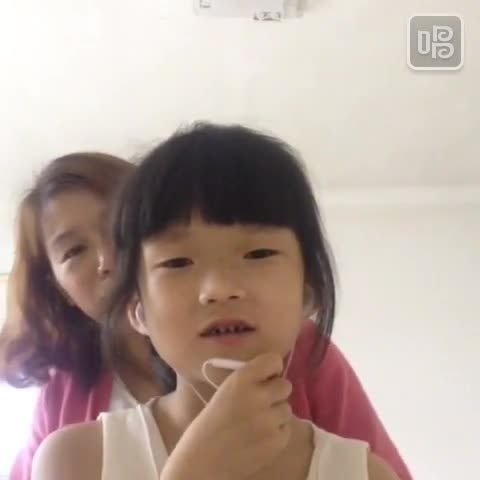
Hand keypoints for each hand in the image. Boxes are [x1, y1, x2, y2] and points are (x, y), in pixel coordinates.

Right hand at [162, 352, 292, 479]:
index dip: (272, 368)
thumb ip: (249, 380)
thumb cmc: (211, 423)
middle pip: (285, 385)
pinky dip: (277, 432)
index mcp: (241, 379)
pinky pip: (287, 428)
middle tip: (263, 402)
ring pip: (287, 408)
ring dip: (276, 413)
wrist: (202, 461)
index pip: (273, 360)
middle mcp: (258, 396)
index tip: (266, 376)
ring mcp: (270, 420)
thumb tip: (273, 376)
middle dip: (276, 392)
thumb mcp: (226, 390)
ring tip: (258, 422)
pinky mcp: (278, 441)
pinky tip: (260, 437)